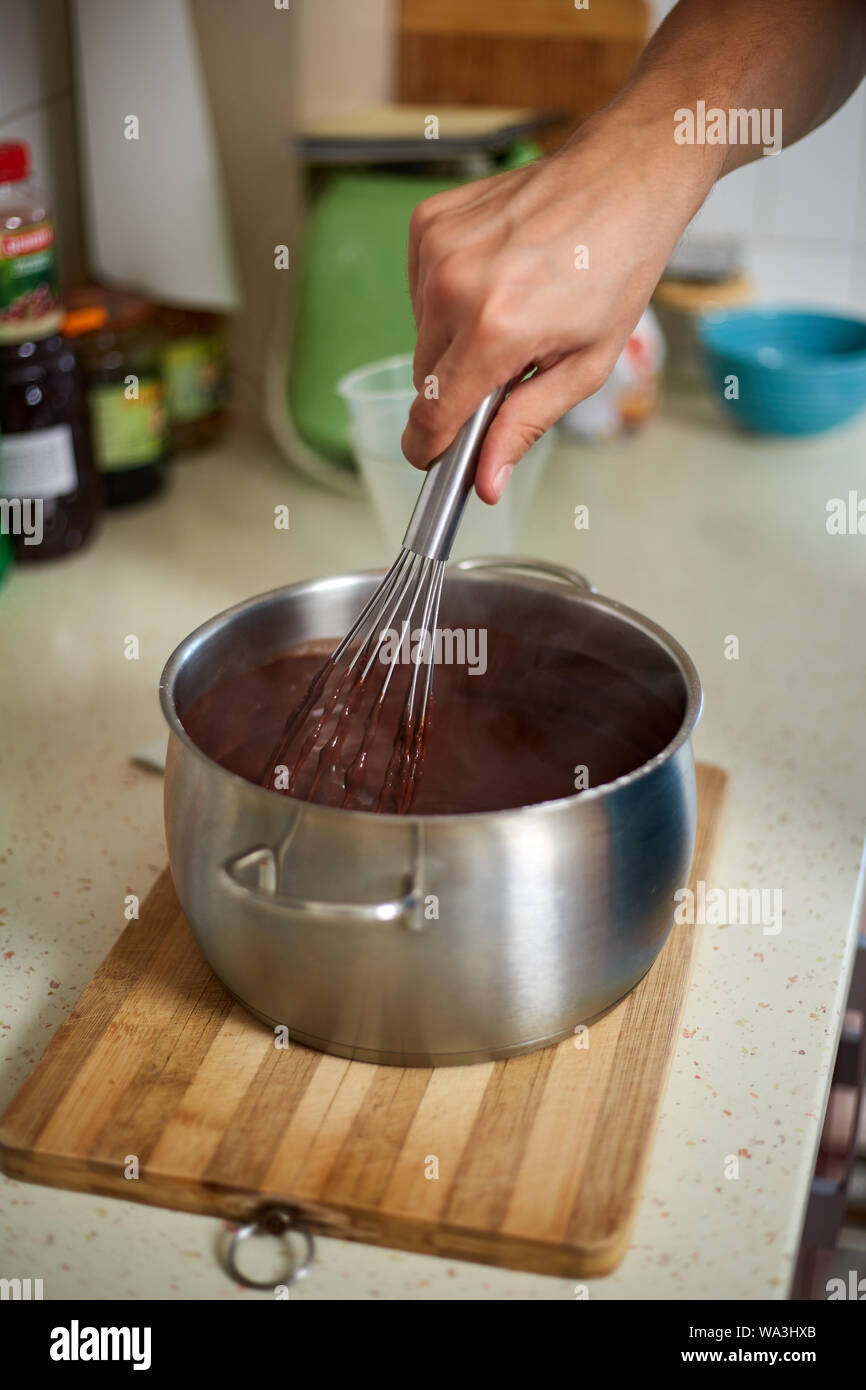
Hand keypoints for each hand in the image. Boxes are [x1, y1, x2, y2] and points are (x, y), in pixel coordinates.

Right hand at [402, 112, 718, 501]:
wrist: (624, 176)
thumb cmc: (616, 267)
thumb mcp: (586, 364)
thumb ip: (526, 424)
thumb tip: (487, 480)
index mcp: (495, 329)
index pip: (432, 413)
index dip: (429, 446)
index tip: (434, 458)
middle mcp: (454, 286)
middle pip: (424, 377)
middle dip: (458, 385)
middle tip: (511, 364)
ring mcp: (436, 249)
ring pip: (420, 334)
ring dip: (454, 339)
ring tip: (511, 309)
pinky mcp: (428, 223)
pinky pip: (420, 291)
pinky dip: (448, 298)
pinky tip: (494, 278)